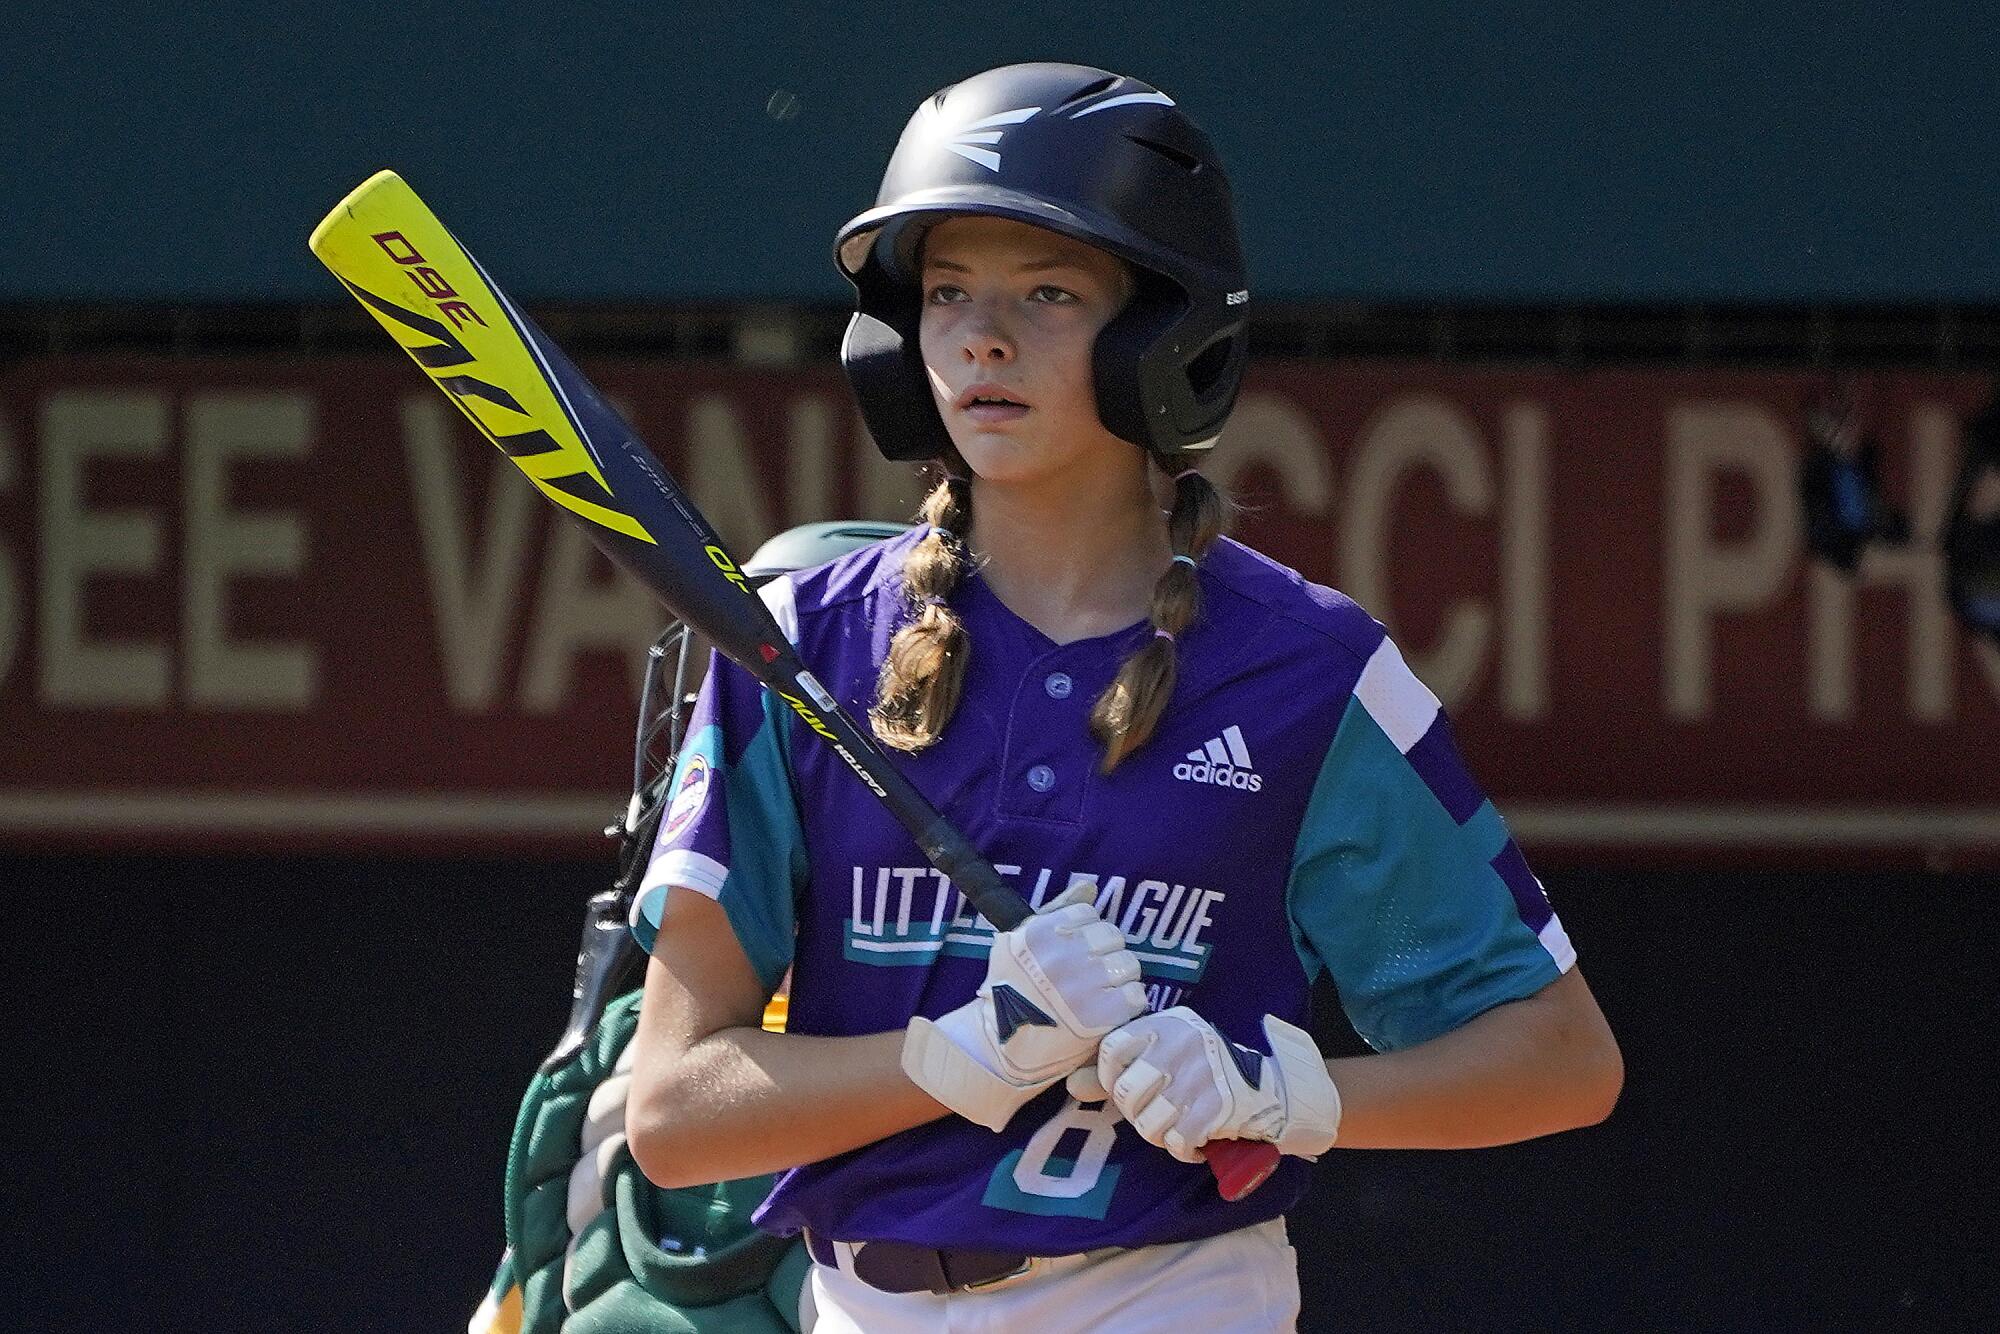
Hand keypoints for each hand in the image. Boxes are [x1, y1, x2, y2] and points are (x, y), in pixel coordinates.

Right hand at [903, 884, 1147, 1131]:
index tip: (1077, 953)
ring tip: (1101, 993)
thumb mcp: (1019, 942)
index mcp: (1040, 933)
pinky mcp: (1102, 1016)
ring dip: (1120, 978)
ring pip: (1129, 964)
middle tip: (1091, 976)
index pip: (1089, 914)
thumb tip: (1091, 886)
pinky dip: (1127, 1003)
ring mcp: (1083, 986)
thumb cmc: (1012, 990)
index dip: (1087, 934)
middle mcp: (1062, 955)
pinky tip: (1108, 1011)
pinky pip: (1136, 995)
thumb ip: (1057, 909)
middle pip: (1113, 938)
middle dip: (1106, 954)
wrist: (1003, 1048)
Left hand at [1066, 1008, 1341, 1163]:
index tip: (1126, 1087)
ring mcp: (1199, 1075)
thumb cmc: (1207, 1071)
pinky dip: (1184, 1149)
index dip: (1110, 1077)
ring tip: (1178, 1126)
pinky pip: (1177, 1142)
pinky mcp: (1215, 1107)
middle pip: (1126, 1094)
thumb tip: (1072, 1085)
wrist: (1273, 1089)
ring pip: (1148, 1124)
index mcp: (1167, 1024)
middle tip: (1160, 1112)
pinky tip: (1196, 1141)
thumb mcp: (1165, 1055)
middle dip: (1138, 1113)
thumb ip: (1118, 1068)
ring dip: (1162, 1135)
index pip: (1111, 1049)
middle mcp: (1181, 1044)